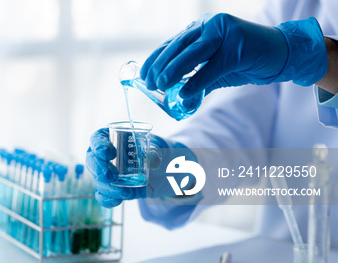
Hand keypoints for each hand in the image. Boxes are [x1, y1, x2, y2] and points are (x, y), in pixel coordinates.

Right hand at [85, 128, 195, 207]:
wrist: (170, 170)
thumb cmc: (161, 151)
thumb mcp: (161, 148)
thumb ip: (156, 151)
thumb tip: (153, 160)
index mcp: (114, 138)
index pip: (98, 138)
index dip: (98, 145)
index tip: (106, 152)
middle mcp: (107, 156)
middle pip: (92, 160)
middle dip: (97, 168)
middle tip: (107, 175)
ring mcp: (110, 173)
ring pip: (98, 180)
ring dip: (107, 187)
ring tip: (124, 192)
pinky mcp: (116, 189)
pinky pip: (105, 195)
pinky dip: (108, 200)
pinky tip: (117, 201)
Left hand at [142, 13, 326, 98]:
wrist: (282, 54)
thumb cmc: (246, 61)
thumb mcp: (216, 69)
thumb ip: (197, 79)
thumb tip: (176, 97)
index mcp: (202, 29)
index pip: (172, 43)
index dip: (156, 59)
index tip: (143, 75)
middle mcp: (210, 25)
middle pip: (179, 46)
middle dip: (161, 66)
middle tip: (151, 83)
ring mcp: (224, 32)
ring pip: (193, 53)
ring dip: (174, 70)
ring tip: (161, 86)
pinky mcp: (238, 45)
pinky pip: (213, 66)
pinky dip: (198, 81)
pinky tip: (186, 93)